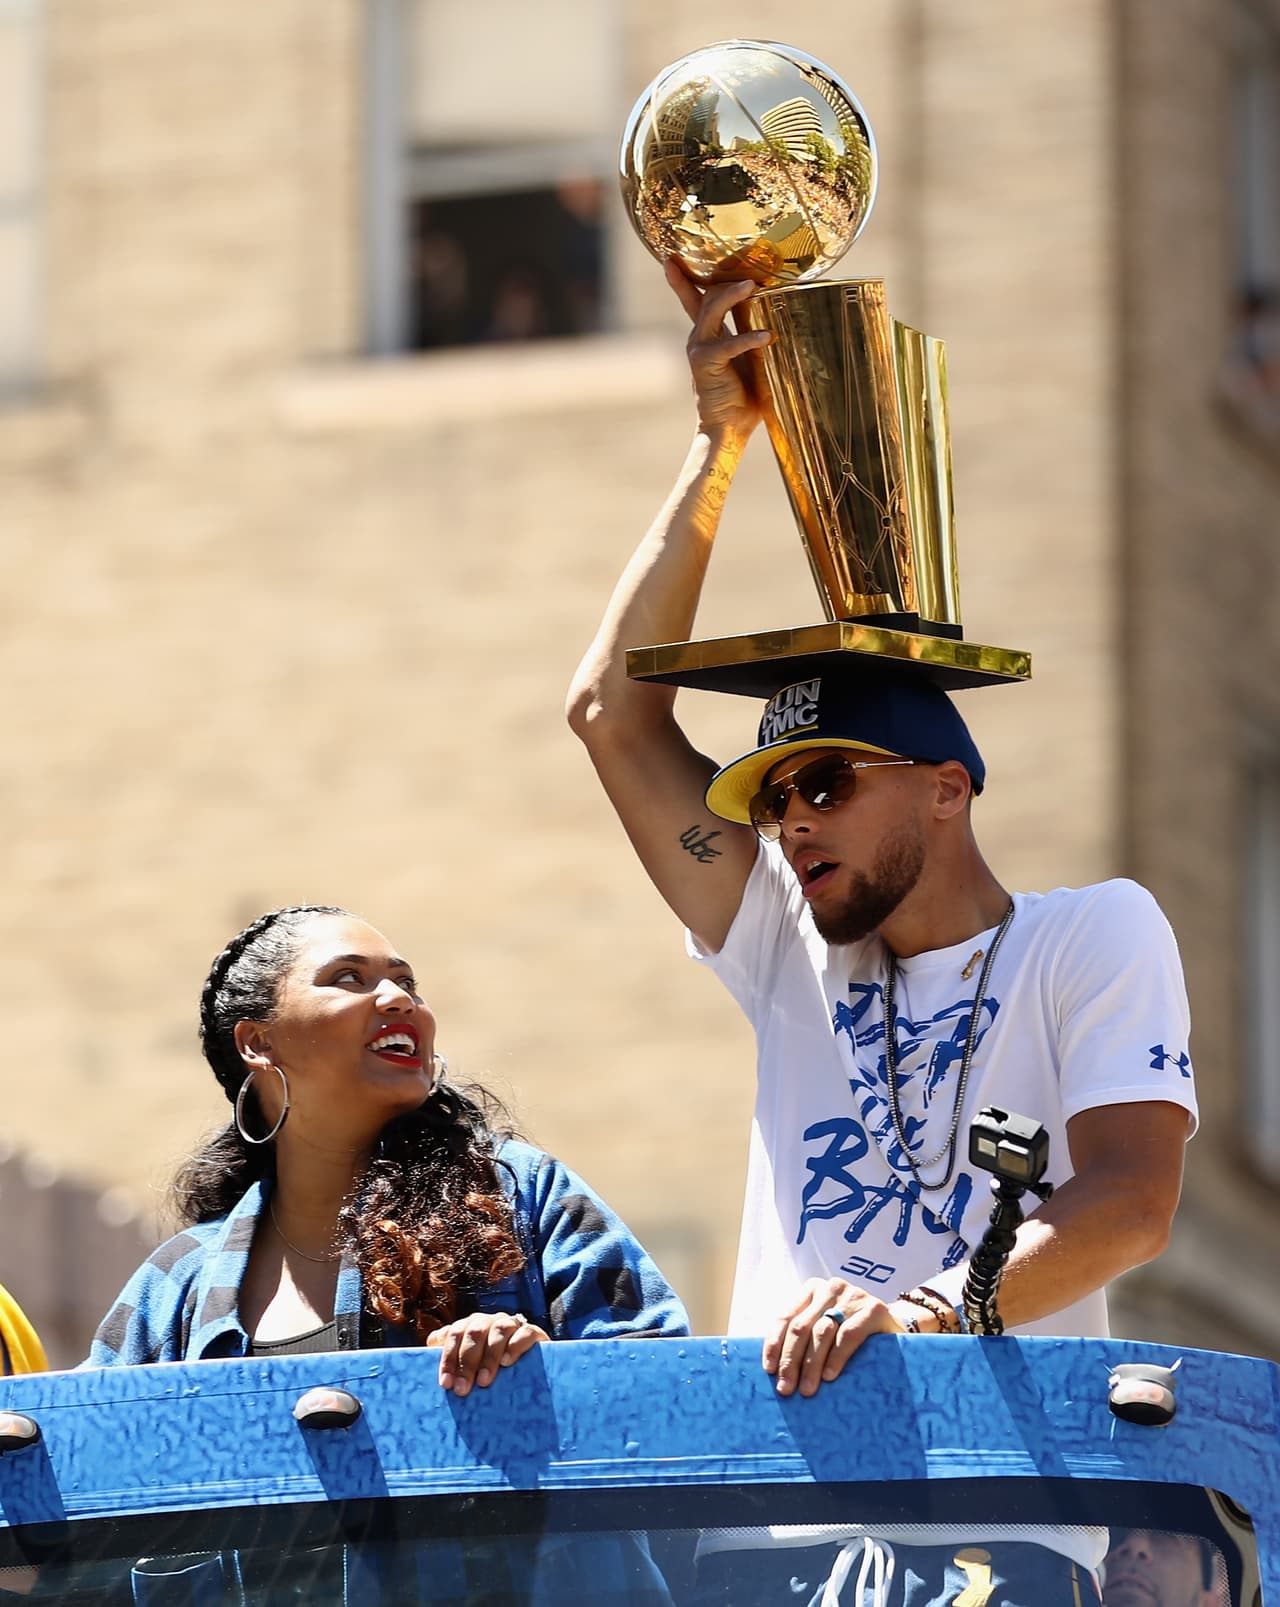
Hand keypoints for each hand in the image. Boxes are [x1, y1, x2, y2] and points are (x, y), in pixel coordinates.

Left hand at [425, 1311, 549, 1395]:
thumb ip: (451, 1354)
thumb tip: (427, 1348)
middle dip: (466, 1361)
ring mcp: (511, 1324)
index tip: (445, 1384)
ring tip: (484, 1381)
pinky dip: (515, 1346)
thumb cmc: (489, 1362)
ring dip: (489, 1356)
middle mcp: (489, 1321)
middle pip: (474, 1332)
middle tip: (463, 1389)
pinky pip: (524, 1333)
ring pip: (498, 1330)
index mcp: (470, 1325)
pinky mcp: (532, 1332)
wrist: (528, 1357)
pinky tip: (507, 1362)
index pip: (454, 1334)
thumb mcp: (468, 1360)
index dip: (448, 1358)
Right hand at [665, 260, 771, 440]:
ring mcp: (699, 350)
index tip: (673, 256)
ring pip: (711, 311)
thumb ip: (752, 333)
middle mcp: (699, 338)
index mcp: (708, 335)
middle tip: (745, 263)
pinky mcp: (706, 365)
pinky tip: (767, 337)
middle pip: (704, 295)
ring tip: (753, 286)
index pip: (696, 298)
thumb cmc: (744, 396)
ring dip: (732, 296)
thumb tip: (775, 308)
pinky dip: (749, 339)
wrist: (728, 429)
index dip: (685, 278)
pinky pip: (728, 345)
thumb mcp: (751, 358)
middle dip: (719, 276)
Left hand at [763, 1277, 905, 1396]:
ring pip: (821, 1332)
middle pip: (801, 1327)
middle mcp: (830, 1288)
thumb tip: (774, 1369)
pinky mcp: (873, 1309)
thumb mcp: (824, 1326)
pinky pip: (848, 1335)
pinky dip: (836, 1357)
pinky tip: (829, 1376)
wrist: (894, 1327)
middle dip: (790, 1361)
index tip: (769, 1370)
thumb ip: (804, 1336)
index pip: (786, 1317)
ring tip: (807, 1389)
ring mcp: (852, 1296)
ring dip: (810, 1364)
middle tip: (786, 1388)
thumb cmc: (852, 1331)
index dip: (775, 1344)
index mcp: (812, 1289)